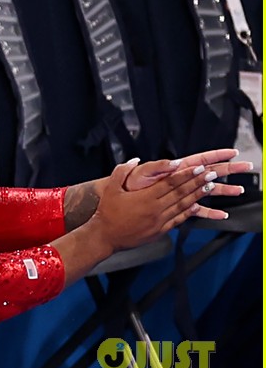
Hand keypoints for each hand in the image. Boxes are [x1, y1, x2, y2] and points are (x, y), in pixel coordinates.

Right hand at [90, 159, 222, 251]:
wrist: (106, 236)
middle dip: (198, 182)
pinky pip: (179, 219)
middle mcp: (156, 209)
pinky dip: (189, 212)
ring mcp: (160, 221)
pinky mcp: (160, 230)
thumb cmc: (107, 212)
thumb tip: (134, 160)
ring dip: (198, 195)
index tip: (199, 167)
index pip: (171, 183)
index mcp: (145, 198)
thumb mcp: (111, 189)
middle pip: (181, 193)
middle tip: (211, 174)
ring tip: (210, 187)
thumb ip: (122, 172)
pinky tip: (197, 206)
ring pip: (183, 206)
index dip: (186, 174)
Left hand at [122, 148, 247, 219]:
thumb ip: (158, 167)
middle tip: (246, 167)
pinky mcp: (177, 206)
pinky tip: (221, 215)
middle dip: (228, 169)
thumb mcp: (142, 172)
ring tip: (239, 190)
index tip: (233, 152)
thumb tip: (176, 164)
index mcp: (174, 169)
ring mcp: (181, 193)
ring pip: (207, 191)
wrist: (121, 200)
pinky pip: (198, 210)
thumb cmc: (129, 184)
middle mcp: (180, 179)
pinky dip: (209, 212)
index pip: (200, 159)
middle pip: (210, 172)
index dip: (217, 155)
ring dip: (223, 190)